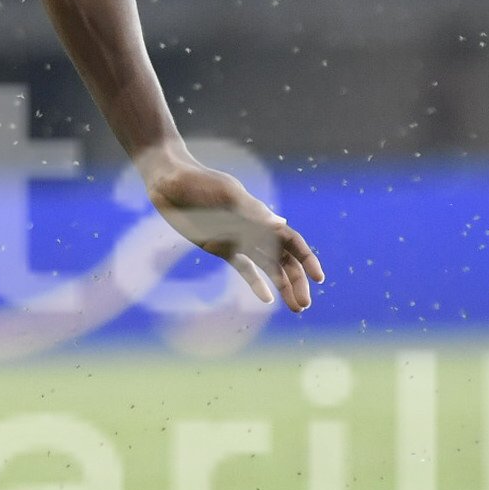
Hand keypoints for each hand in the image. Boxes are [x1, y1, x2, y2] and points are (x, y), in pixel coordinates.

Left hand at [143, 157, 322, 311]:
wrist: (170, 182)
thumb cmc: (199, 181)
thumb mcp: (225, 193)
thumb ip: (250, 210)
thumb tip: (282, 224)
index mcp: (260, 215)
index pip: (291, 241)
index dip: (306, 259)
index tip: (318, 277)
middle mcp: (254, 229)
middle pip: (283, 260)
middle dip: (296, 282)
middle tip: (304, 305)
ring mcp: (238, 240)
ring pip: (269, 267)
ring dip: (283, 286)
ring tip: (296, 308)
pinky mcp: (220, 248)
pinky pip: (244, 269)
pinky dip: (256, 283)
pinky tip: (267, 299)